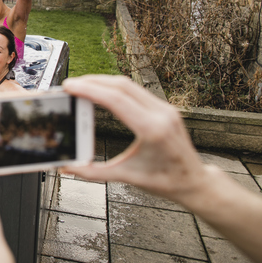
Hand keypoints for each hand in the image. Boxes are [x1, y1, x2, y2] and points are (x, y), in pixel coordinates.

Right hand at [62, 75, 207, 201]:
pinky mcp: (164, 108)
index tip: (70, 86)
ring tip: (82, 86)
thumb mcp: (126, 176)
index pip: (116, 100)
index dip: (90, 89)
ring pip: (129, 84)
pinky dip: (115, 87)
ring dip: (103, 82)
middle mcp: (161, 114)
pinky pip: (136, 90)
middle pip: (121, 85)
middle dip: (92, 81)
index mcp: (152, 129)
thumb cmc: (165, 181)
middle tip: (70, 85)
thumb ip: (94, 172)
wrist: (194, 181)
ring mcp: (165, 108)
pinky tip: (102, 91)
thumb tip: (67, 167)